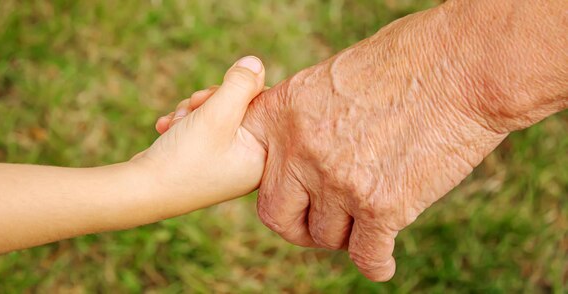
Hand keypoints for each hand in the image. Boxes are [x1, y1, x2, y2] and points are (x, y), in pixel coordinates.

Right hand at [130, 56, 266, 218]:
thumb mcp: (215, 114)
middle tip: (192, 106)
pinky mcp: (206, 161)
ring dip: (193, 110)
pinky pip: (202, 128)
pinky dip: (184, 123)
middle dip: (209, 102)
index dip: (239, 92)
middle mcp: (248, 163)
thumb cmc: (183, 158)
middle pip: (239, 109)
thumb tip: (256, 62)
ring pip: (216, 115)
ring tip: (176, 121)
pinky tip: (167, 127)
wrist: (141, 191)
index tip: (214, 97)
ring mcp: (226, 163)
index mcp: (261, 158)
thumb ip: (240, 85)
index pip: (265, 108)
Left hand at [241, 8, 510, 280]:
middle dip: (299, 226)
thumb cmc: (402, 62)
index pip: (251, 170)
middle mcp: (300, 150)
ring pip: (326, 236)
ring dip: (345, 235)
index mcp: (281, 113)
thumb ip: (301, 121)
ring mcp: (338, 181)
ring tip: (365, 219)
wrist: (461, 65)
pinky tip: (382, 260)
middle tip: (322, 222)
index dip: (272, 187)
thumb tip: (292, 158)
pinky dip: (376, 263)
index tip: (292, 193)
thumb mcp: (329, 78)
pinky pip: (366, 256)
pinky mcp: (381, 206)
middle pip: (277, 216)